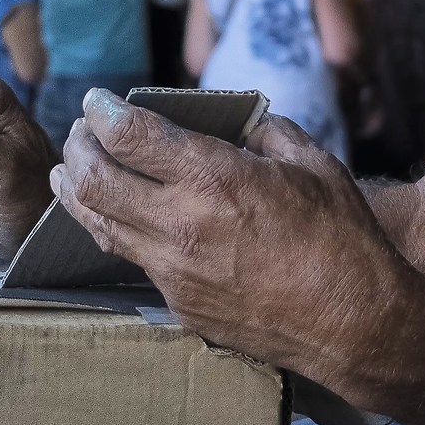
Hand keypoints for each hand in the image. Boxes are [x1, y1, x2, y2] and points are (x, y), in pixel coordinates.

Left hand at [53, 91, 414, 392]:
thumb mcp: (312, 163)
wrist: (352, 323)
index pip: (127, 135)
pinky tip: (116, 216)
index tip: (98, 101)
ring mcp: (173, 269)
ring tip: (72, 169)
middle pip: (92, 178)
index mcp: (213, 177)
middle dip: (78, 146)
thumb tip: (239, 125)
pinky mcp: (177, 303)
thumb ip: (266, 133)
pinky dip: (113, 228)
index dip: (102, 111)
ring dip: (76, 189)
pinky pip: (130, 258)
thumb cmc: (342, 239)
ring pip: (96, 223)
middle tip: (82, 131)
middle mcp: (180, 222)